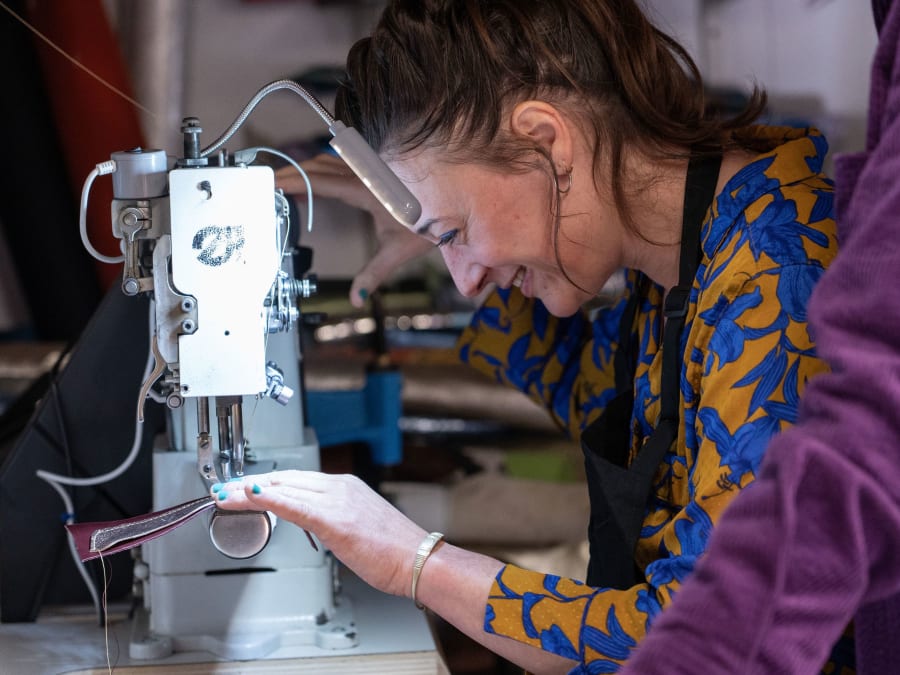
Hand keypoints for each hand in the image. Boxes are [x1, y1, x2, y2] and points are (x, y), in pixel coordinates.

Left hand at [212, 470, 427, 597]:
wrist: (418, 560)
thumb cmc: (393, 550)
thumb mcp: (357, 525)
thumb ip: (330, 519)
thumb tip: (309, 522)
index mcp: (345, 487)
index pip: (295, 478)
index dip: (265, 481)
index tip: (243, 487)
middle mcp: (340, 487)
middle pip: (285, 479)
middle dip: (250, 483)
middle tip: (224, 489)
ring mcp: (338, 501)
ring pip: (284, 488)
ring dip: (249, 491)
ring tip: (226, 495)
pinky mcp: (336, 520)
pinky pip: (295, 506)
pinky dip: (270, 499)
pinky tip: (252, 496)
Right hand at [276, 154, 432, 307]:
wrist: (455, 204)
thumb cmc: (430, 223)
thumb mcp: (397, 251)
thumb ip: (373, 274)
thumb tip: (356, 298)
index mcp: (366, 190)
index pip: (319, 180)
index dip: (293, 180)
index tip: (272, 181)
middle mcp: (366, 174)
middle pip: (317, 166)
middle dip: (291, 172)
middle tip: (267, 182)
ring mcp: (370, 168)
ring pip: (328, 160)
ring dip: (304, 168)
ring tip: (283, 181)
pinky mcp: (374, 169)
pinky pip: (340, 162)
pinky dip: (320, 168)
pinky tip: (311, 179)